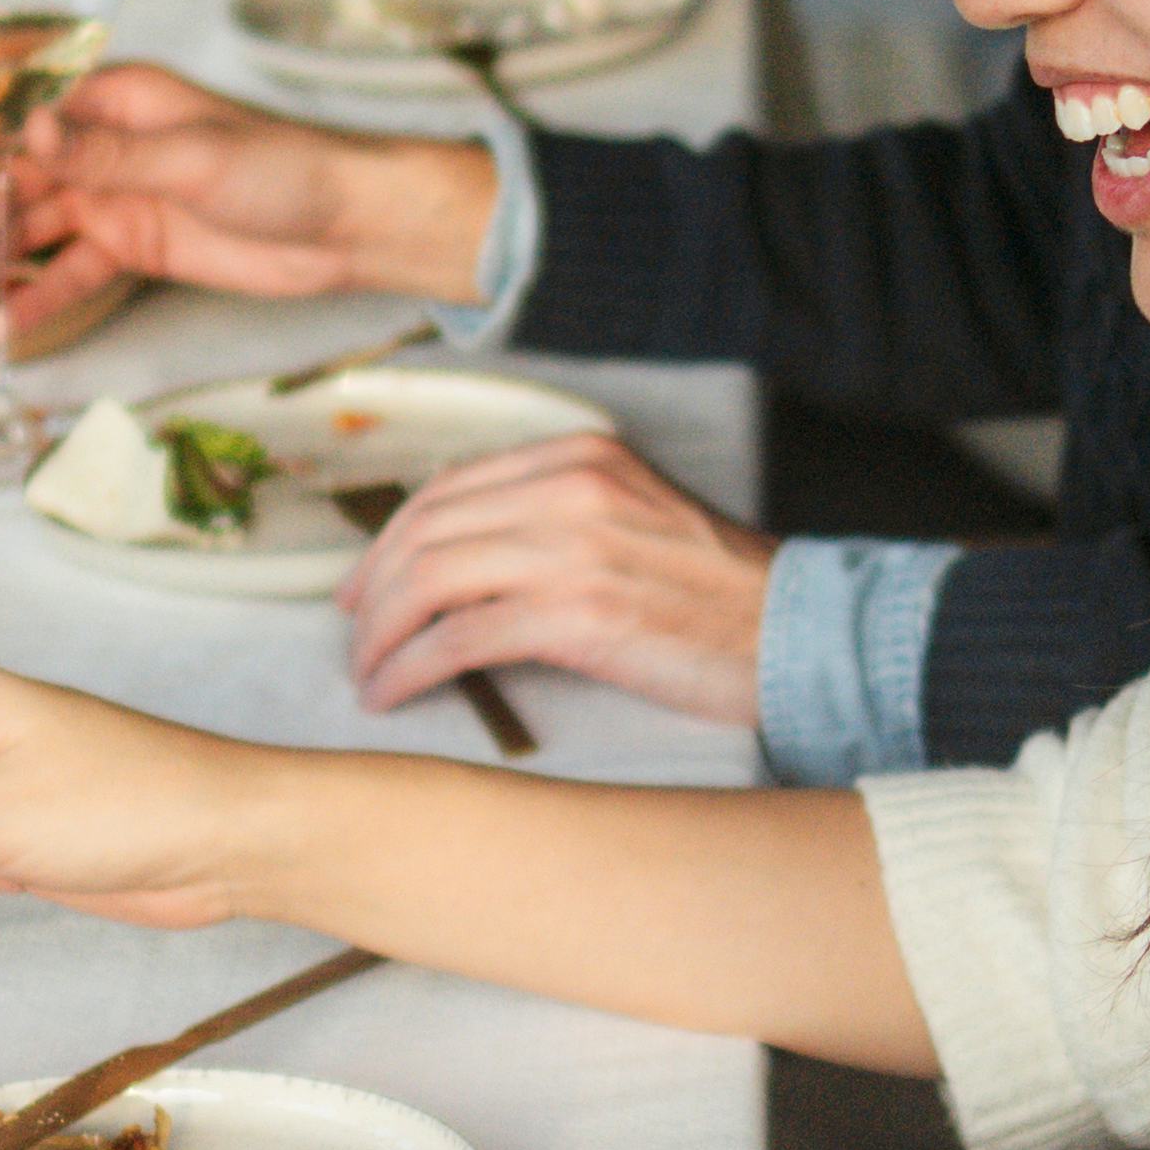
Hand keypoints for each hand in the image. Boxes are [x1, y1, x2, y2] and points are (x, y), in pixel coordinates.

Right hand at [0, 63, 499, 324]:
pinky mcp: (137, 245)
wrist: (350, 224)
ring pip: (34, 228)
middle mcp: (106, 144)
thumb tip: (34, 133)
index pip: (16, 125)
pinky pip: (73, 271)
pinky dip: (38, 294)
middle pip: (13, 180)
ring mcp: (119, 196)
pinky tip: (2, 324)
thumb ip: (109, 154)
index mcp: (115, 100)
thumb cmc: (283, 169)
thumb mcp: (193, 159)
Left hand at [343, 434, 773, 727]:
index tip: (366, 583)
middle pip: (426, 530)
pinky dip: (409, 667)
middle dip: (371, 588)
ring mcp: (573, 547)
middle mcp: (569, 488)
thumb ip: (559, 515)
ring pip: (428, 580)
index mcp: (579, 456)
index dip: (390, 538)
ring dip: (380, 634)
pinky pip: (459, 637)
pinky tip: (393, 693)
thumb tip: (466, 559)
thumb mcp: (635, 516)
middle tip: (352, 632)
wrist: (797, 631)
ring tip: (366, 672)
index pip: (450, 488)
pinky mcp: (578, 613)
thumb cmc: (720, 592)